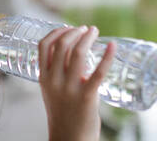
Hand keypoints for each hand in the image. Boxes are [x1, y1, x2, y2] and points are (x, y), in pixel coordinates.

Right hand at [38, 26, 115, 140]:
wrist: (68, 138)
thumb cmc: (62, 113)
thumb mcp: (51, 90)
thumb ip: (57, 72)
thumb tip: (73, 51)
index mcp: (43, 77)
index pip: (44, 46)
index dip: (56, 32)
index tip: (67, 27)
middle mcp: (53, 80)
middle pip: (61, 45)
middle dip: (75, 31)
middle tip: (85, 29)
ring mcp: (69, 88)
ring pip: (77, 54)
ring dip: (87, 38)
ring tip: (94, 32)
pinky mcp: (87, 97)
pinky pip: (98, 72)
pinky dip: (107, 56)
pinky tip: (113, 46)